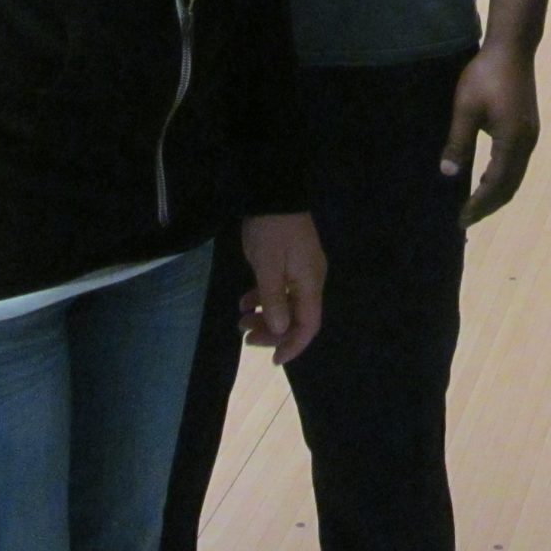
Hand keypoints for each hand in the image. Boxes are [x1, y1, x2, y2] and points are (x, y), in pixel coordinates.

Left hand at [236, 212, 323, 366]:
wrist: (274, 190)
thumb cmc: (271, 230)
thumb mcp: (267, 265)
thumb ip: (273, 299)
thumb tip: (280, 329)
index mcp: (310, 283)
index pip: (309, 325)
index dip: (293, 345)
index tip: (274, 360)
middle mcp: (310, 279)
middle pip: (297, 317)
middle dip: (272, 332)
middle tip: (245, 337)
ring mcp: (300, 268)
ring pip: (286, 304)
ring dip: (265, 316)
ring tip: (240, 322)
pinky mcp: (290, 259)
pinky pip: (280, 288)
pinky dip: (263, 298)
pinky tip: (245, 300)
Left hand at [441, 42, 538, 227]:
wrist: (512, 48)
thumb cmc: (486, 75)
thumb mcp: (466, 108)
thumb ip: (458, 142)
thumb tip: (448, 173)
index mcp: (512, 142)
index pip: (495, 184)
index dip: (479, 204)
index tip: (462, 219)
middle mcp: (526, 143)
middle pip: (510, 185)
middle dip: (489, 205)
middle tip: (467, 219)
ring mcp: (530, 135)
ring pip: (515, 176)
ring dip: (496, 192)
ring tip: (475, 203)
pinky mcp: (528, 127)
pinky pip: (517, 164)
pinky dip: (502, 178)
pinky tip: (487, 176)